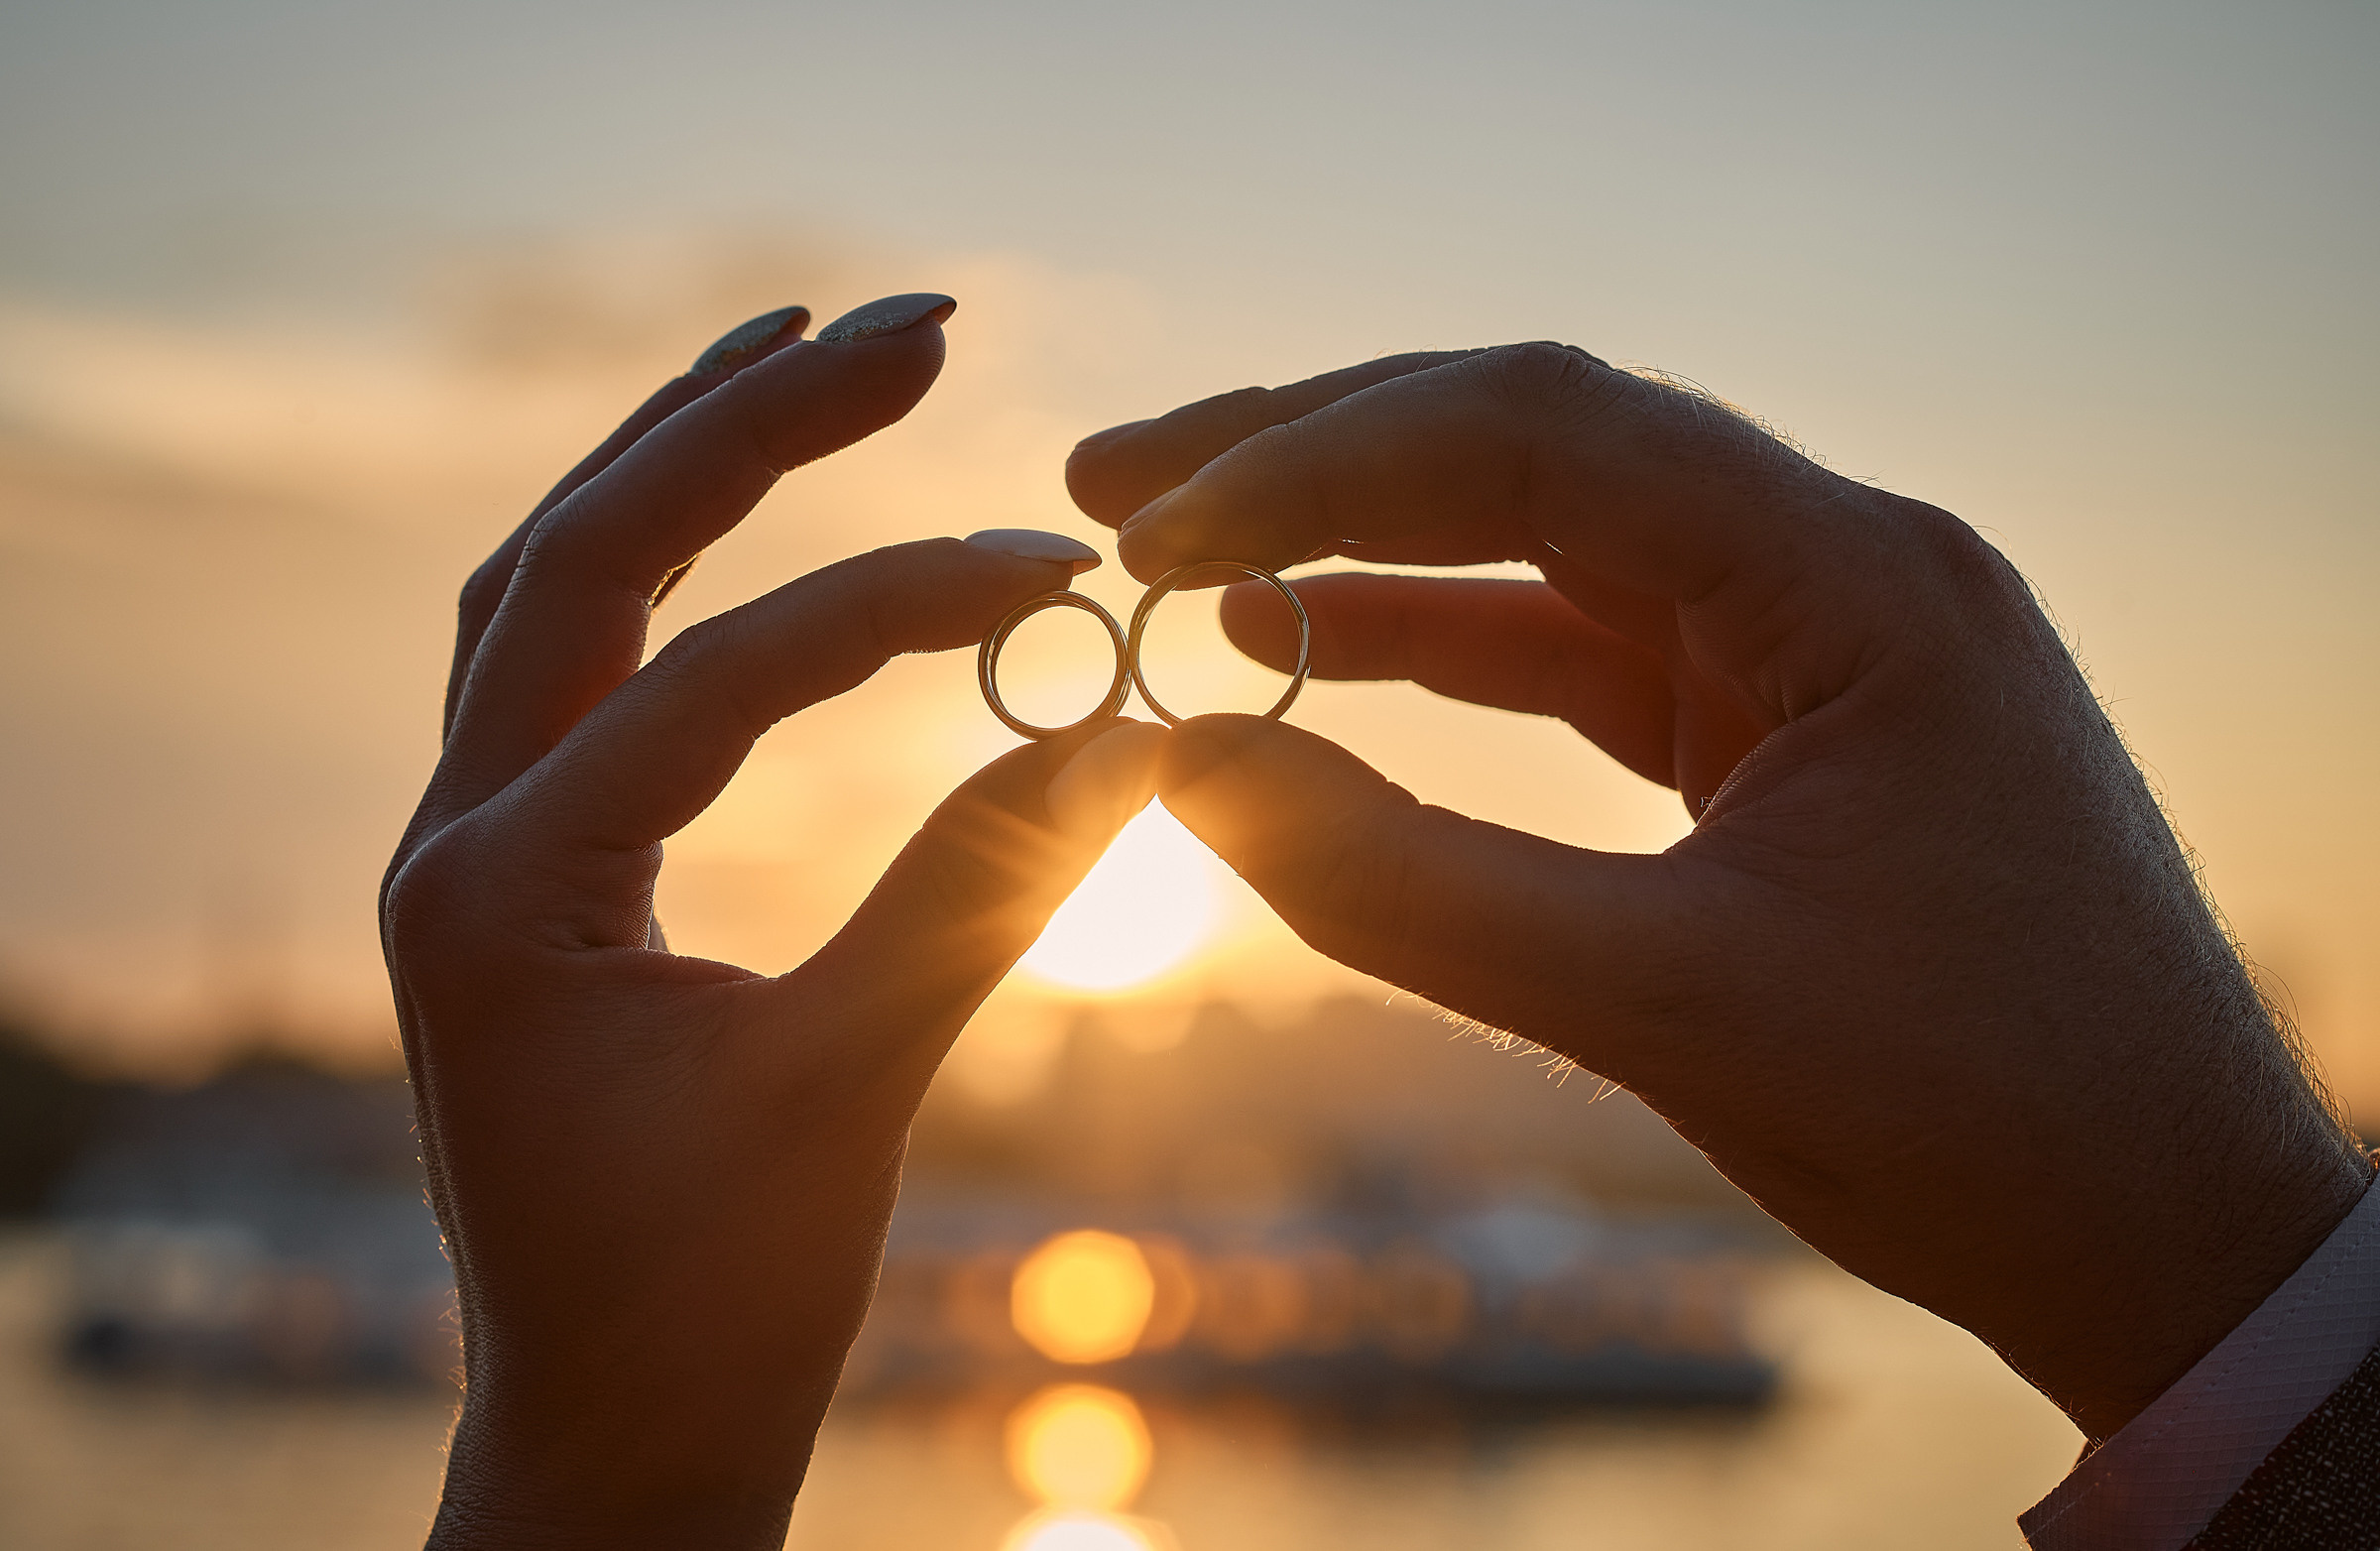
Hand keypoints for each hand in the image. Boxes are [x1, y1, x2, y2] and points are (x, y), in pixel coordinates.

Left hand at [381, 293, 1160, 1549]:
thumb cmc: (707, 1306)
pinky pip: (568, 664)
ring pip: (549, 587)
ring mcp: (477, 845)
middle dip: (743, 422)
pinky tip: (727, 506)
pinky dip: (653, 563)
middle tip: (905, 321)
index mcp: (499, 888)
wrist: (611, 1441)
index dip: (891, 606)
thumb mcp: (846, 1090)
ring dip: (671, 457)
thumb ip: (975, 891)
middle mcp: (455, 836)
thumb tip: (1129, 735)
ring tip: (798, 343)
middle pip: (581, 553)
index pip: (712, 677)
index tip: (1053, 569)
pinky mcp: (527, 868)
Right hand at [1066, 344, 2371, 1441]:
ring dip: (1366, 545)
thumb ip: (1410, 883)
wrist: (2169, 1239)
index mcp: (1861, 582)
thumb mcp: (1674, 1006)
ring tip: (1182, 560)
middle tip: (1120, 488)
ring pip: (1550, 542)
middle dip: (1319, 458)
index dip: (1326, 463)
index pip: (1551, 437)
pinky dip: (1444, 646)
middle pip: (1540, 445)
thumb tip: (1181, 770)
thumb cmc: (1983, 1124)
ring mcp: (1812, 645)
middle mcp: (1842, 570)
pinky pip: (1584, 651)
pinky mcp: (1780, 729)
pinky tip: (1315, 649)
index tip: (1157, 534)